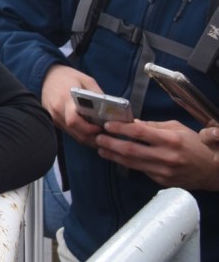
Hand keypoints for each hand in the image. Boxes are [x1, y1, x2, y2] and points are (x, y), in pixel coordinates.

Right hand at [41, 64, 104, 146]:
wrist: (47, 74)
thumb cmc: (68, 76)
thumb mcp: (86, 80)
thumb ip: (97, 95)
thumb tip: (111, 110)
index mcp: (65, 99)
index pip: (74, 120)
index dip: (88, 128)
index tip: (101, 128)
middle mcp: (57, 110)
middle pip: (75, 132)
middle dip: (92, 137)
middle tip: (106, 136)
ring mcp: (53, 116)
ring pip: (72, 135)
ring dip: (87, 138)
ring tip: (100, 135)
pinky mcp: (53, 120)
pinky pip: (68, 131)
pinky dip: (80, 134)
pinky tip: (89, 131)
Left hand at [98, 119, 218, 190]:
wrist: (211, 170)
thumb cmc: (193, 144)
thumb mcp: (177, 128)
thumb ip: (153, 126)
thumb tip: (131, 123)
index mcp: (170, 139)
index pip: (139, 133)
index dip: (121, 129)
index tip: (107, 125)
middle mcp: (166, 156)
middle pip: (131, 150)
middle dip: (111, 143)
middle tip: (98, 138)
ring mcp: (163, 171)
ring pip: (132, 163)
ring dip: (113, 156)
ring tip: (101, 148)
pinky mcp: (162, 181)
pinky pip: (140, 171)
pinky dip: (126, 164)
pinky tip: (117, 157)